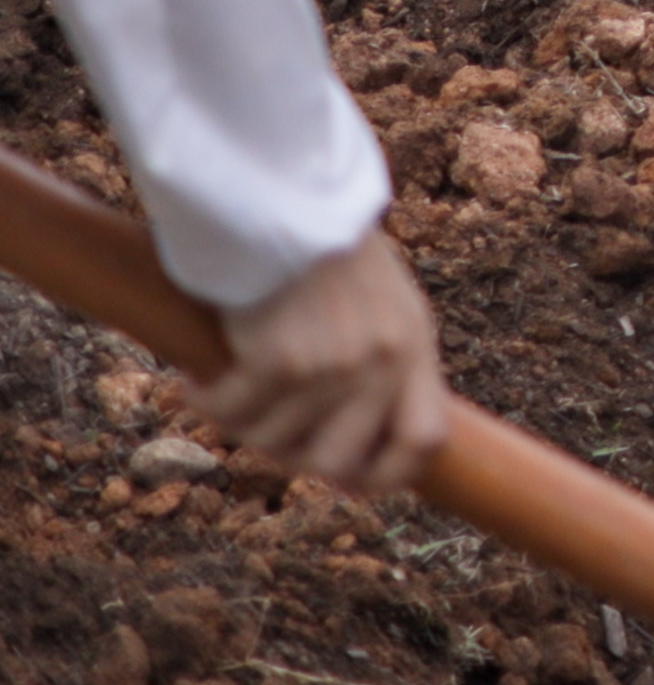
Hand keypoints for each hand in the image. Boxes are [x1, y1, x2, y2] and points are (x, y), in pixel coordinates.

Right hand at [196, 227, 449, 497]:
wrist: (291, 204)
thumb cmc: (329, 253)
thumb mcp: (383, 306)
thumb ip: (382, 363)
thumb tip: (357, 436)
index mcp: (414, 348)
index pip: (424, 440)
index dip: (387, 475)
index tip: (346, 480)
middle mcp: (383, 364)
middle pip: (336, 461)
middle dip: (291, 455)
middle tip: (263, 425)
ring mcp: (334, 367)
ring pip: (272, 442)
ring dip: (240, 422)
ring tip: (229, 384)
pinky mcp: (280, 362)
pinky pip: (232, 413)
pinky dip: (206, 399)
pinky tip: (198, 376)